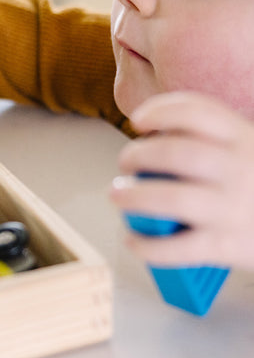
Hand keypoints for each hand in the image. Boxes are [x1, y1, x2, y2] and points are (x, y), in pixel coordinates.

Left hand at [110, 91, 253, 270]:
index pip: (198, 112)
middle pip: (176, 154)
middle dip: (138, 155)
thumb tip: (154, 145)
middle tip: (126, 164)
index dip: (161, 111)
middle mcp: (240, 169)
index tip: (138, 120)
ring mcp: (233, 208)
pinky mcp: (227, 245)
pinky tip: (134, 240)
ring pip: (170, 198)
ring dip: (134, 196)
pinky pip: (177, 246)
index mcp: (245, 139)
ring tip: (118, 196)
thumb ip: (217, 142)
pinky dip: (147, 244)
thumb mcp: (252, 152)